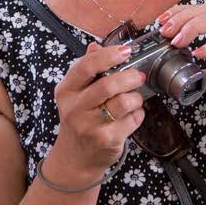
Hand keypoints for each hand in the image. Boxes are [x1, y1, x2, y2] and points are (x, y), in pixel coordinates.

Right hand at [48, 41, 146, 180]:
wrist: (75, 158)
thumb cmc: (80, 120)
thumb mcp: (75, 95)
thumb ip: (86, 70)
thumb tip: (95, 46)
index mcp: (66, 91)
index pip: (86, 66)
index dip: (109, 55)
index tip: (126, 50)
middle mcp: (75, 108)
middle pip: (108, 85)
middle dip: (130, 77)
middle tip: (139, 76)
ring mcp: (90, 126)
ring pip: (124, 103)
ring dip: (136, 98)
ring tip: (135, 99)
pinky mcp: (106, 139)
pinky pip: (132, 120)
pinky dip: (138, 115)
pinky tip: (132, 116)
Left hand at [157, 4, 205, 116]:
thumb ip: (198, 73)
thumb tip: (176, 77)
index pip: (199, 13)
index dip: (179, 14)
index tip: (160, 23)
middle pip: (205, 11)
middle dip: (181, 18)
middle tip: (164, 30)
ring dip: (193, 27)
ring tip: (177, 40)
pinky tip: (198, 53)